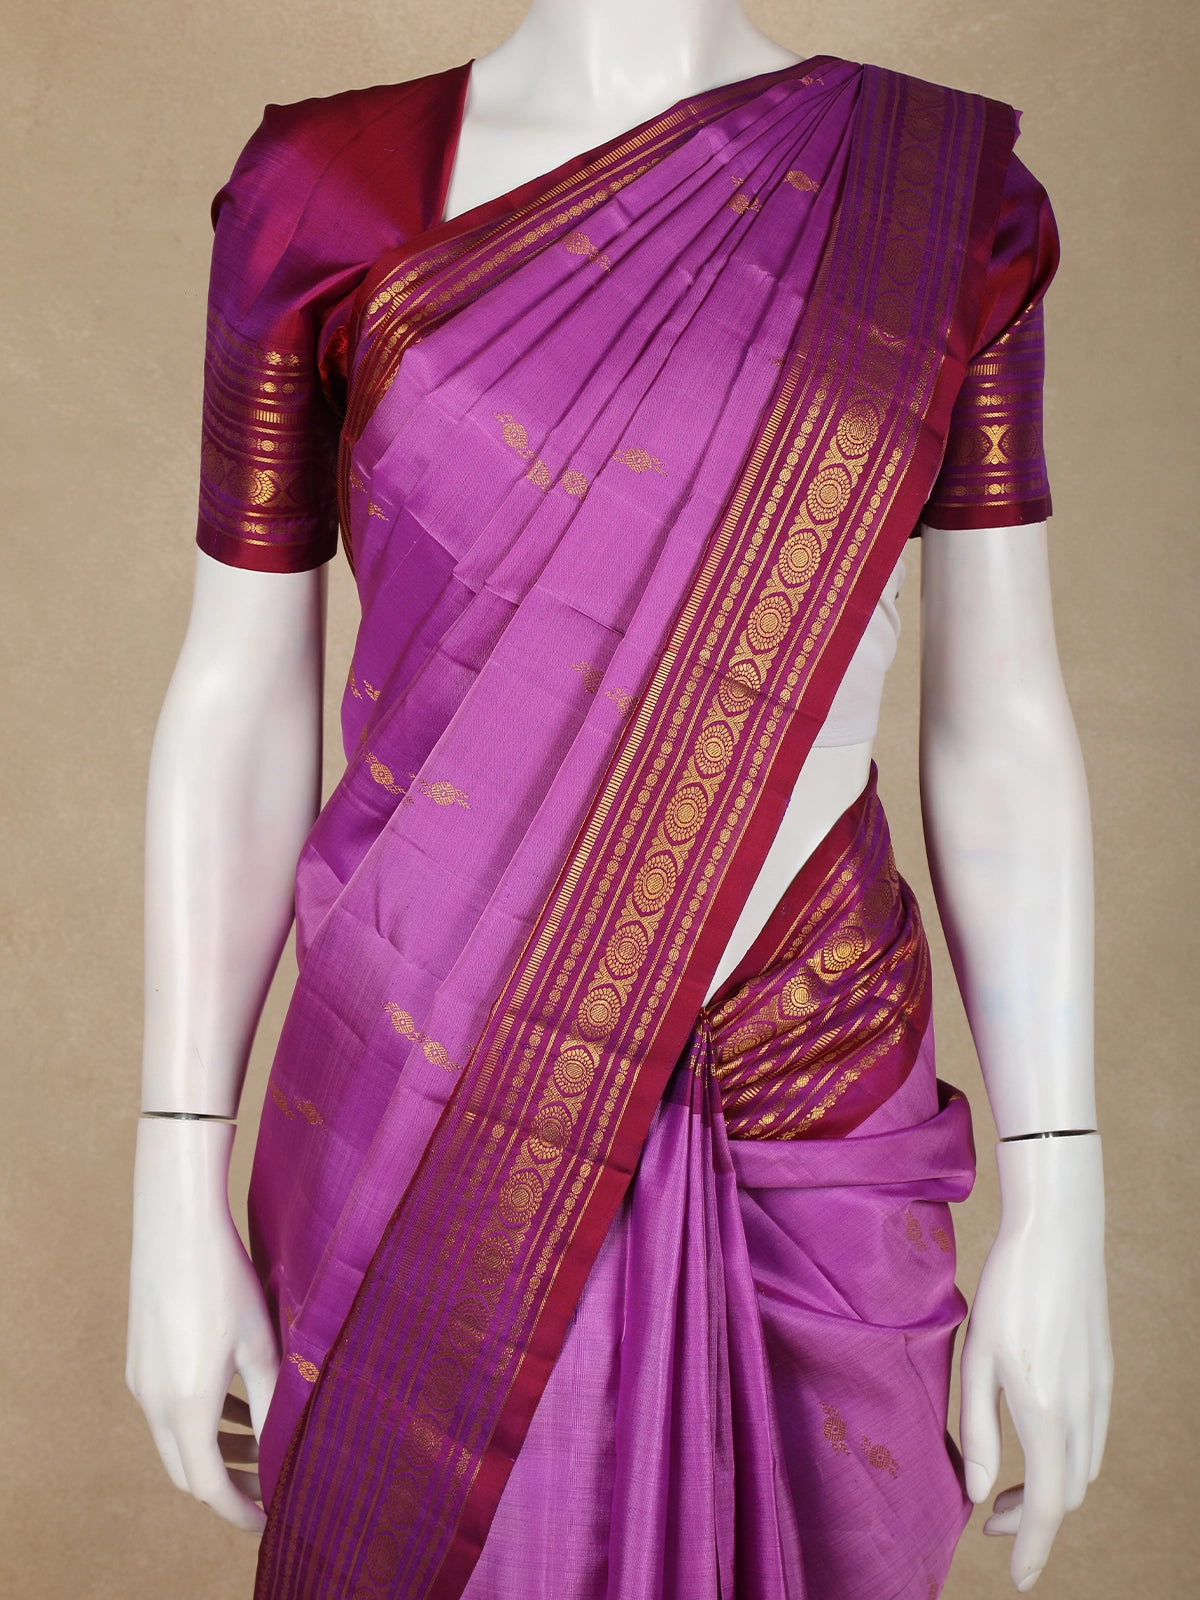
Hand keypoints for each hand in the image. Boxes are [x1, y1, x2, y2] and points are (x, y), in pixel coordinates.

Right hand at [126, 1117, 279, 1531]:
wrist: (175, 1223)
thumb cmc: (223, 1278)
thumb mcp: (260, 1344)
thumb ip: (271, 1403)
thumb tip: (284, 1449)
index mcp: (185, 1406)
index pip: (208, 1487)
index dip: (239, 1510)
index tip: (270, 1519)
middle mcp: (153, 1401)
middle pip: (186, 1471)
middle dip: (226, 1486)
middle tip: (267, 1487)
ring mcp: (141, 1380)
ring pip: (175, 1439)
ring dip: (213, 1449)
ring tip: (257, 1442)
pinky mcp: (140, 1358)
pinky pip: (167, 1408)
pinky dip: (198, 1419)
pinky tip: (234, 1401)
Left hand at [959, 1135, 1111, 1591]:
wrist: (1058, 1232)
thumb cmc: (1007, 1289)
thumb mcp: (977, 1356)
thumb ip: (979, 1430)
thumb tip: (979, 1492)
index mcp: (1045, 1411)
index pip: (1049, 1506)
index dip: (1033, 1548)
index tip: (1017, 1577)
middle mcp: (1083, 1410)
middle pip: (1069, 1494)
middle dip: (1033, 1519)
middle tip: (989, 1517)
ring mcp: (1100, 1391)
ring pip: (1085, 1468)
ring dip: (1052, 1490)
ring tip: (1007, 1486)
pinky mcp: (1104, 1373)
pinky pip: (1093, 1437)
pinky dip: (1067, 1460)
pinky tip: (1037, 1442)